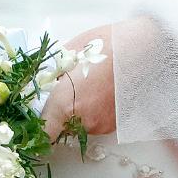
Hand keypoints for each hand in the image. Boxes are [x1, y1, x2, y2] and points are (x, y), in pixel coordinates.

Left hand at [41, 23, 116, 141]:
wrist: (145, 47)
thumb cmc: (105, 45)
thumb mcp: (68, 54)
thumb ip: (51, 74)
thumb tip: (40, 84)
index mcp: (65, 104)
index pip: (43, 133)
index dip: (36, 130)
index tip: (32, 124)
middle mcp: (84, 121)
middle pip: (60, 127)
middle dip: (57, 112)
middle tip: (61, 89)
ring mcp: (103, 125)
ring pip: (79, 124)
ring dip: (77, 110)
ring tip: (86, 84)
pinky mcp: (117, 124)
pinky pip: (96, 121)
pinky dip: (93, 109)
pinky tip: (100, 88)